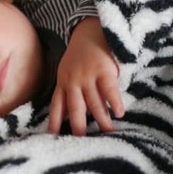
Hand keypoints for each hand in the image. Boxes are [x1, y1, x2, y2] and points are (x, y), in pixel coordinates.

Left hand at [48, 17, 123, 134]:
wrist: (89, 32)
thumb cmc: (79, 58)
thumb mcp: (66, 74)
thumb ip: (67, 94)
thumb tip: (65, 119)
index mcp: (63, 83)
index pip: (56, 106)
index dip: (54, 121)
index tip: (52, 137)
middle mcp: (73, 81)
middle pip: (74, 107)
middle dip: (77, 125)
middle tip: (82, 141)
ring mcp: (87, 76)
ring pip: (94, 101)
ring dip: (101, 118)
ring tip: (107, 132)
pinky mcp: (103, 70)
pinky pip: (109, 89)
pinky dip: (114, 101)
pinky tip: (120, 113)